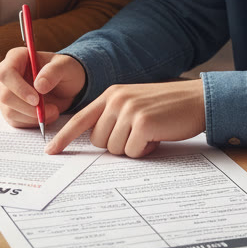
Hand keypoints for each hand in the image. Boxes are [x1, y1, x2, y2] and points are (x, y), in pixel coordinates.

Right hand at [0, 47, 85, 127]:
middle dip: (28, 107)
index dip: (18, 87)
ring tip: (54, 111)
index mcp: (16, 58)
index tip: (37, 99)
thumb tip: (39, 85)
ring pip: (10, 111)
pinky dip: (33, 122)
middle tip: (52, 109)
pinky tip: (46, 115)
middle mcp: (7, 76)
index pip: (6, 72)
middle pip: (5, 95)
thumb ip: (53, 72)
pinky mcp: (11, 109)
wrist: (67, 87)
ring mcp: (6, 93)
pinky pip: (16, 121)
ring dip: (34, 116)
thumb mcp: (66, 67)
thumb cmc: (64, 71)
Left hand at [46, 80, 206, 157]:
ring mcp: (129, 110)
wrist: (196, 99)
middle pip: (98, 141)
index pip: (80, 119)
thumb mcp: (134, 104)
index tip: (51, 151)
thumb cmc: (166, 107)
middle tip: (138, 134)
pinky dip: (145, 150)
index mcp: (111, 95)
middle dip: (117, 145)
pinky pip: (132, 152)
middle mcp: (116, 100)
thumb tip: (97, 142)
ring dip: (133, 148)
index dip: (64, 137)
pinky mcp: (142, 123)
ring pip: (115, 149)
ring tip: (150, 133)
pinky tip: (157, 136)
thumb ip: (114, 117)